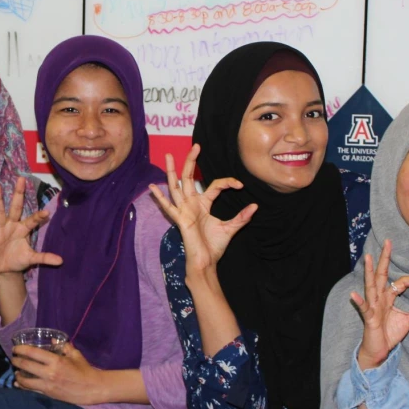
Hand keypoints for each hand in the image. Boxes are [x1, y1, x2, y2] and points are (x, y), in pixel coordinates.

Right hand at [0, 177, 62, 274]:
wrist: (5, 269)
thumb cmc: (19, 260)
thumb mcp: (32, 259)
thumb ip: (45, 258)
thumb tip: (61, 261)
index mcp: (23, 229)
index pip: (32, 220)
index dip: (38, 216)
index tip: (46, 212)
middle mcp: (12, 225)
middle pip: (15, 207)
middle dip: (18, 194)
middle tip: (21, 179)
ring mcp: (1, 229)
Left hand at [13, 342, 103, 405]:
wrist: (92, 389)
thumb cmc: (85, 370)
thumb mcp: (75, 355)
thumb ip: (63, 346)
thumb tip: (52, 339)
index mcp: (56, 361)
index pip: (33, 353)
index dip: (21, 350)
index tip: (15, 348)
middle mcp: (50, 373)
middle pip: (26, 365)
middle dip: (16, 361)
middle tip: (13, 358)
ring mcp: (48, 385)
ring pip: (26, 381)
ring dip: (18, 375)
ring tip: (16, 371)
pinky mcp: (49, 394)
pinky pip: (32, 390)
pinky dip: (23, 386)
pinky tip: (18, 384)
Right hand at [147, 144, 255, 272]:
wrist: (206, 262)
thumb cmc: (214, 247)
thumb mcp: (231, 228)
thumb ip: (242, 217)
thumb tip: (255, 206)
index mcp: (203, 204)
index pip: (214, 185)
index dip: (228, 182)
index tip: (240, 185)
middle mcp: (191, 204)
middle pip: (189, 178)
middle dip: (191, 161)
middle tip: (195, 146)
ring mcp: (184, 210)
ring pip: (176, 187)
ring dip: (171, 172)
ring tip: (167, 156)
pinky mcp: (180, 220)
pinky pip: (169, 207)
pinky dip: (160, 198)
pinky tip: (153, 188)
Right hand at [353, 240, 408, 369]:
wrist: (379, 350)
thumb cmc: (389, 333)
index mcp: (388, 297)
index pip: (402, 282)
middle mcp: (379, 298)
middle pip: (382, 275)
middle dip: (385, 258)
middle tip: (388, 242)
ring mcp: (373, 306)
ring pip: (371, 286)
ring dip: (369, 272)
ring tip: (368, 258)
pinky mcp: (368, 317)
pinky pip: (363, 307)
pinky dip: (359, 301)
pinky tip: (354, 294)